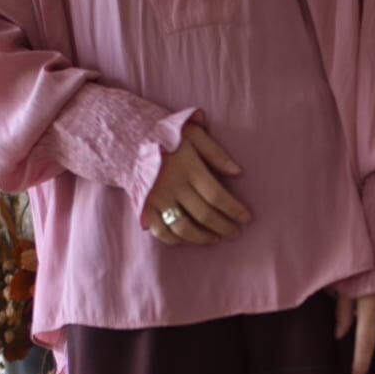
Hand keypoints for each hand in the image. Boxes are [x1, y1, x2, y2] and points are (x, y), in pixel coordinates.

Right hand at [142, 111, 251, 244]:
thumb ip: (216, 152)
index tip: (246, 218)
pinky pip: (161, 232)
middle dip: (223, 226)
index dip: (233, 210)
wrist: (128, 140)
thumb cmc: (167, 136)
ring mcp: (157, 200)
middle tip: (236, 233)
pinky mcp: (144, 208)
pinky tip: (189, 239)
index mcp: (188, 168)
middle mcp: (173, 186)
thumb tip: (238, 172)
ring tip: (216, 239)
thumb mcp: (193, 133)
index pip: (217, 196)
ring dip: (203, 237)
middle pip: (204, 214)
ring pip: (184, 228)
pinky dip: (176, 240)